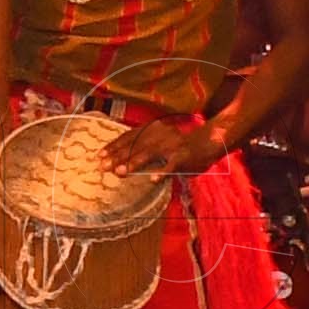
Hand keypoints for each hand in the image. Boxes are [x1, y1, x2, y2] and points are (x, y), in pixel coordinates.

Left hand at [102, 115, 229, 178]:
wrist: (208, 141)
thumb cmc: (179, 145)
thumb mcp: (159, 141)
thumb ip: (142, 147)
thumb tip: (117, 161)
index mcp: (153, 129)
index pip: (129, 136)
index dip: (113, 146)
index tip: (99, 155)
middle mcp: (160, 135)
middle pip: (135, 146)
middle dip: (117, 156)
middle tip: (103, 167)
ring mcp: (172, 145)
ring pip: (149, 154)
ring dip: (133, 164)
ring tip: (119, 173)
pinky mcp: (184, 156)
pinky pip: (171, 165)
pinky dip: (162, 172)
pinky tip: (151, 180)